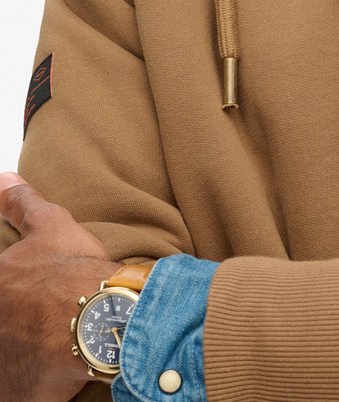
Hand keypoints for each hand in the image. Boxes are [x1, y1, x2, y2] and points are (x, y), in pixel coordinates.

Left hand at [0, 171, 118, 401]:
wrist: (106, 319)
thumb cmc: (76, 272)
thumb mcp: (50, 225)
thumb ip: (22, 203)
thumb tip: (3, 180)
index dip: (12, 288)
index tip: (29, 291)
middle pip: (0, 319)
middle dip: (12, 320)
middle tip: (38, 313)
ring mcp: (1, 361)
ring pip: (3, 354)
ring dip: (15, 349)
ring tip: (38, 343)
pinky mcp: (18, 391)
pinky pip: (16, 391)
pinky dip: (24, 384)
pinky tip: (42, 375)